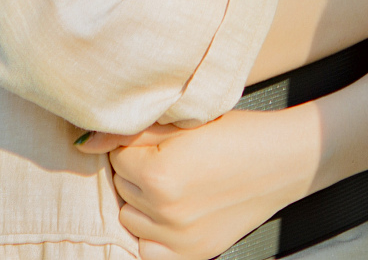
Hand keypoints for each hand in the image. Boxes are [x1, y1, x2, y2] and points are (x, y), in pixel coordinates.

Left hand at [79, 109, 317, 259]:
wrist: (284, 160)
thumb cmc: (237, 133)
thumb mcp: (184, 121)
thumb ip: (131, 132)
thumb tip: (83, 145)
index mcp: (160, 174)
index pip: (116, 156)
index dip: (135, 144)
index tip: (158, 139)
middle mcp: (166, 212)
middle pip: (121, 189)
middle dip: (136, 173)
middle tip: (168, 158)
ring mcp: (180, 239)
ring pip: (129, 220)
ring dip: (141, 203)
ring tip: (172, 184)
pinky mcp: (193, 255)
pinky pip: (148, 251)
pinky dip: (153, 234)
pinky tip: (171, 213)